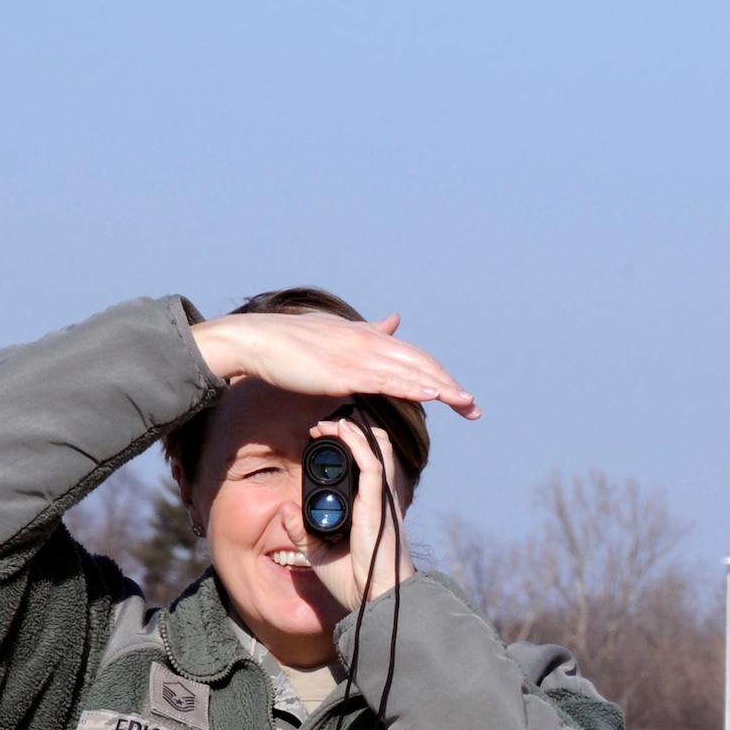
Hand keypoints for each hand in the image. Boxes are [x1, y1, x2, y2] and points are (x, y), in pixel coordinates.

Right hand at [193, 311, 481, 419]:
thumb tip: (394, 321)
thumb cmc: (290, 343)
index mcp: (367, 337)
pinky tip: (433, 396)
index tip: (460, 396)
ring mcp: (358, 355)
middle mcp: (368, 342)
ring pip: (411, 371)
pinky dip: (413, 387)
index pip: (414, 357)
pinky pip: (387, 380)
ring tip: (466, 405)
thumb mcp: (336, 333)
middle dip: (451, 387)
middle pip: (422, 364)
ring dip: (443, 389)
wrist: (255, 341)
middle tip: (474, 408)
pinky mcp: (345, 370)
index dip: (440, 376)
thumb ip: (368, 332)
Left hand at [292, 415, 417, 612]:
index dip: (346, 445)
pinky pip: (372, 465)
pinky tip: (343, 431)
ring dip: (354, 431)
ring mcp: (382, 499)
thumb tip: (284, 509)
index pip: (365, 465)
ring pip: (378, 450)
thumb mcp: (318, 551)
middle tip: (323, 425)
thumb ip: (302, 530)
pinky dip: (358, 444)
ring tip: (331, 422)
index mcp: (369, 507)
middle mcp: (378, 498)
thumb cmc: (353, 580)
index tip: (319, 437)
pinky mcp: (379, 504)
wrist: (373, 600)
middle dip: (351, 431)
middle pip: (376, 450)